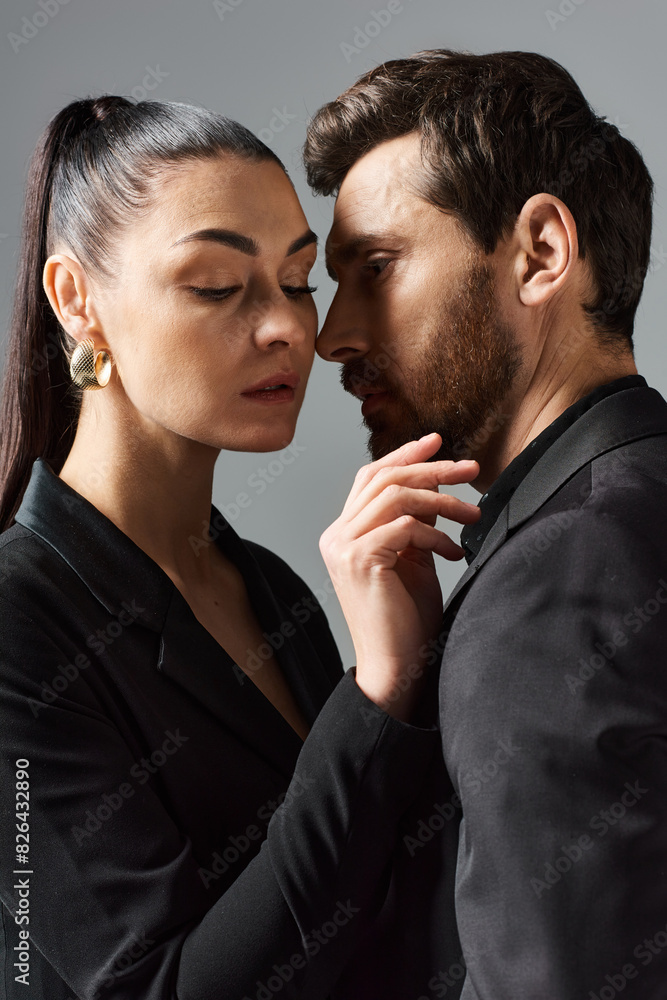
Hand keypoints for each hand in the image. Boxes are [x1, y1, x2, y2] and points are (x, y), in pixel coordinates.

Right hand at [319, 433, 480, 719]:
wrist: (396, 667)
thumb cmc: (406, 620)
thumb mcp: (414, 559)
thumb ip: (417, 523)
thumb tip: (436, 487)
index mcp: (344, 533)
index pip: (371, 478)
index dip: (405, 456)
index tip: (438, 441)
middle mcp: (336, 535)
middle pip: (384, 478)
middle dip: (432, 467)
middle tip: (472, 467)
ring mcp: (343, 546)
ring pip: (395, 496)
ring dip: (442, 500)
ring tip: (474, 515)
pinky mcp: (359, 559)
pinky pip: (404, 526)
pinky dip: (436, 534)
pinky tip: (455, 552)